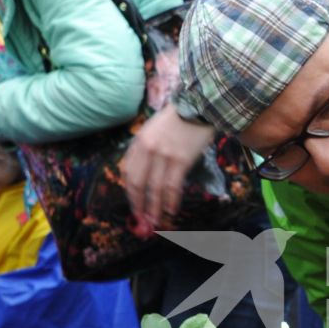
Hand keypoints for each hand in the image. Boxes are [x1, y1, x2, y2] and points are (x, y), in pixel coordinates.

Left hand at [122, 103, 216, 230]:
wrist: (199, 105)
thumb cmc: (179, 118)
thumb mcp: (154, 129)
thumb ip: (146, 148)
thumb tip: (145, 175)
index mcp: (138, 142)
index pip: (128, 173)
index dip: (131, 193)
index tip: (135, 206)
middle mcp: (147, 149)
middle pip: (138, 184)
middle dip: (139, 205)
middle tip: (143, 220)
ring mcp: (164, 155)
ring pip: (155, 189)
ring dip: (155, 209)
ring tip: (156, 222)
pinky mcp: (181, 160)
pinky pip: (173, 186)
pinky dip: (171, 202)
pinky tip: (171, 211)